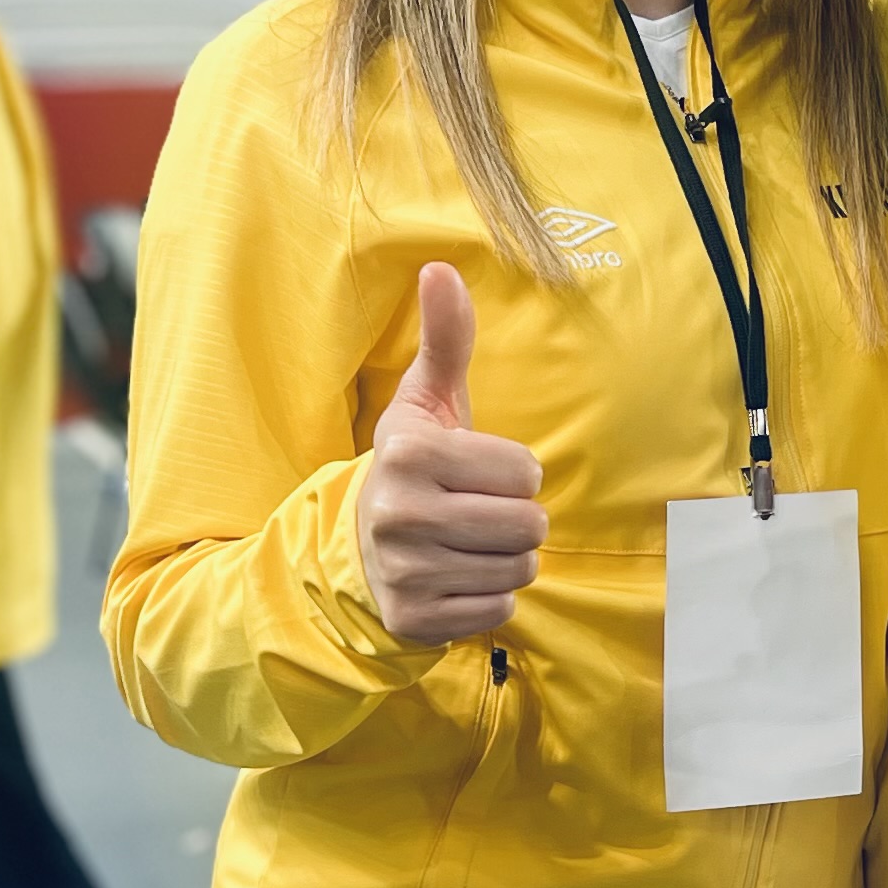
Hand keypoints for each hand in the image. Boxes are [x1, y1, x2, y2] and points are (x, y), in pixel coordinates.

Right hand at [356, 264, 546, 642]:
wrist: (357, 546)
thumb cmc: (414, 465)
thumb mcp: (427, 400)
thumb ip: (446, 338)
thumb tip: (441, 268)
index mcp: (409, 454)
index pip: (526, 472)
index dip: (514, 472)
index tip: (478, 471)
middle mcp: (401, 514)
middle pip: (530, 525)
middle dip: (518, 518)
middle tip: (480, 511)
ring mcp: (406, 572)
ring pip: (520, 570)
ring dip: (508, 558)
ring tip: (469, 542)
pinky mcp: (416, 619)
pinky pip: (500, 610)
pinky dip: (490, 597)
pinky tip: (458, 576)